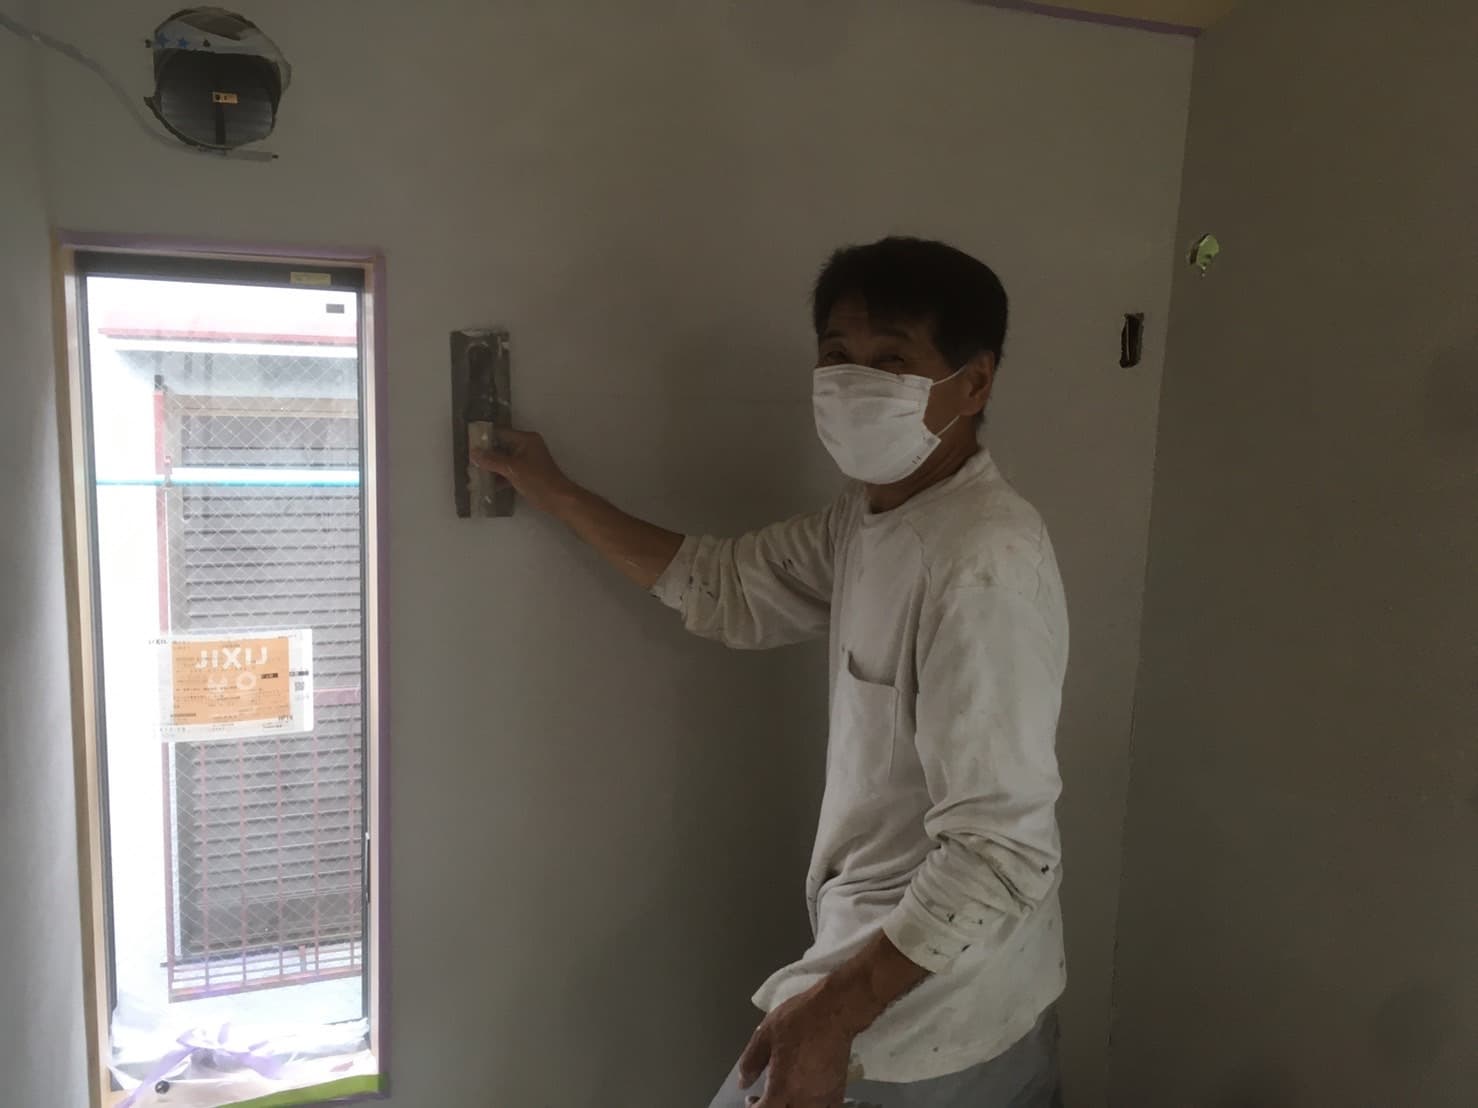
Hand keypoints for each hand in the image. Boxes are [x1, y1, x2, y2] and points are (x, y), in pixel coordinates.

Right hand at [470, 429, 573, 515]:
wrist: (558, 499)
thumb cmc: (538, 481)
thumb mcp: (512, 469)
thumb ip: (492, 460)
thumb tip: (474, 453)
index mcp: (526, 439)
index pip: (501, 433)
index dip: (485, 438)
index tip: (469, 443)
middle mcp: (526, 446)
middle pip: (501, 446)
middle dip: (486, 454)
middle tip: (468, 459)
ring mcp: (527, 460)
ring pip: (504, 460)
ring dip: (491, 467)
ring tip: (474, 472)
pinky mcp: (526, 473)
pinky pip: (509, 471)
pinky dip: (499, 476)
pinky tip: (487, 484)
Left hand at [737, 979, 861, 1107]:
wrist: (835, 1011)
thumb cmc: (799, 1020)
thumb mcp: (765, 1034)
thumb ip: (751, 1062)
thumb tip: (743, 1082)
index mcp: (782, 1088)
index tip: (751, 1099)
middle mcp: (803, 1099)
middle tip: (764, 1099)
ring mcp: (822, 1099)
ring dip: (791, 1107)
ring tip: (785, 1097)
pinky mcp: (837, 1093)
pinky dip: (812, 1106)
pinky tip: (807, 1096)